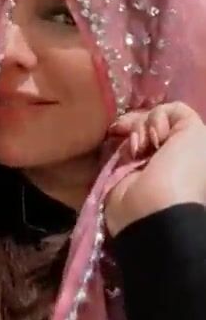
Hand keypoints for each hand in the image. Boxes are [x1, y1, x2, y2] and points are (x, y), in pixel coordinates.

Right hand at [105, 102, 205, 235]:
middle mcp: (169, 150)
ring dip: (136, 130)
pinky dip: (125, 140)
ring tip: (138, 148)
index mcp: (190, 147)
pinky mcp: (125, 164)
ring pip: (136, 125)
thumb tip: (158, 117)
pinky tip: (131, 151)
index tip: (164, 131)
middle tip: (150, 137)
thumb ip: (180, 113)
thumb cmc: (181, 169)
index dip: (165, 115)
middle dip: (149, 121)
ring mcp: (147, 157)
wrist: (152, 206)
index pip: (171, 115)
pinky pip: (122, 138)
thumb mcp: (196, 132)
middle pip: (152, 118)